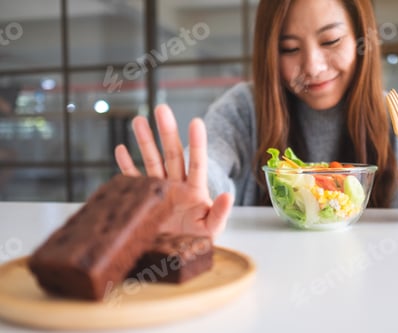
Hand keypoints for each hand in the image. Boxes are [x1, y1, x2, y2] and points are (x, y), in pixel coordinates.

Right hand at [114, 104, 233, 238]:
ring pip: (152, 161)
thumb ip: (219, 213)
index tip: (196, 122)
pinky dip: (127, 167)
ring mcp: (160, 191)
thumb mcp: (212, 228)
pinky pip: (135, 180)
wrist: (177, 253)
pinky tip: (121, 150)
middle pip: (172, 154)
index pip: (196, 162)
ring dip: (145, 142)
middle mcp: (177, 185)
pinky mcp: (146, 201)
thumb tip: (227, 196)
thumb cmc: (199, 239)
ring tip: (139, 120)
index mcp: (194, 190)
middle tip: (162, 109)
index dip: (196, 143)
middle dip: (167, 132)